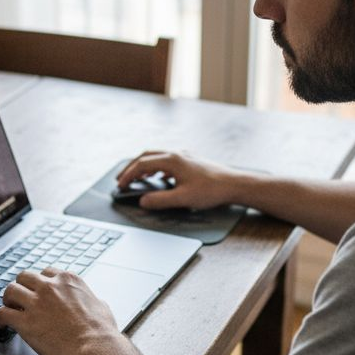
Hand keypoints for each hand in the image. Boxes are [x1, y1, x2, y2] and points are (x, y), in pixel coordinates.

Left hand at [0, 267, 120, 354]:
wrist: (95, 347)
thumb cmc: (101, 331)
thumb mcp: (101, 305)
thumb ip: (91, 299)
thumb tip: (93, 302)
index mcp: (68, 280)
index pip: (46, 272)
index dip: (40, 283)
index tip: (39, 291)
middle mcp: (50, 286)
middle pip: (24, 276)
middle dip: (22, 287)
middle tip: (20, 298)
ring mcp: (36, 302)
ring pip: (10, 290)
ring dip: (8, 299)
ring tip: (8, 309)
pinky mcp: (25, 321)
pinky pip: (3, 313)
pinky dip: (0, 318)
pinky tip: (3, 324)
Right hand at [115, 151, 245, 210]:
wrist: (234, 184)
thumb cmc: (211, 190)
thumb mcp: (183, 199)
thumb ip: (160, 200)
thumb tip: (143, 201)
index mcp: (172, 160)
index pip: (142, 164)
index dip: (128, 175)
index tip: (120, 185)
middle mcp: (177, 153)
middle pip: (147, 156)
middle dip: (132, 167)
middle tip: (121, 178)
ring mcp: (184, 155)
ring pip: (157, 156)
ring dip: (144, 166)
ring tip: (136, 178)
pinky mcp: (191, 160)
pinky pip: (167, 160)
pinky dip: (157, 167)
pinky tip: (159, 178)